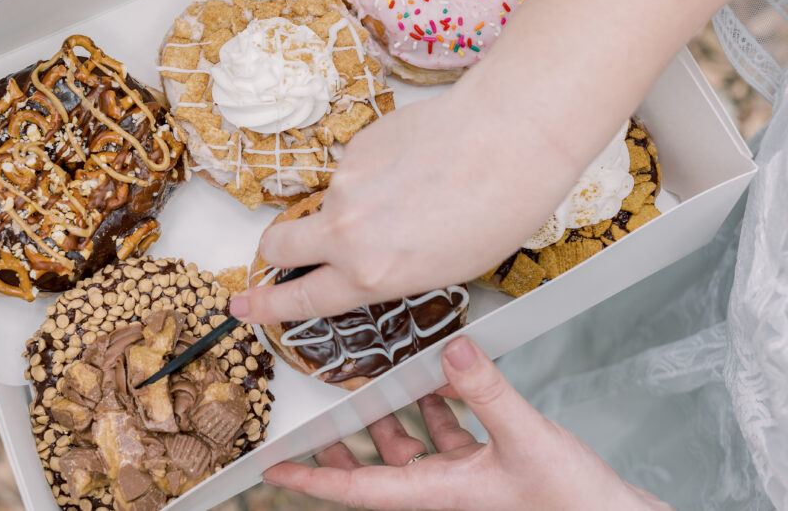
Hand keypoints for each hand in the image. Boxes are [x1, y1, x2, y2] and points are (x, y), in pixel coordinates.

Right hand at [229, 79, 586, 323]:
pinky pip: (353, 169)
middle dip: (275, 251)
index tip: (241, 307)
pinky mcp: (356, 145)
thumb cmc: (498, 208)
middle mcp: (346, 231)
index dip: (266, 305)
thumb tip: (370, 260)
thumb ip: (391, 271)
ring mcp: (345, 183)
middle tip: (282, 251)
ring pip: (329, 202)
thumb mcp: (446, 269)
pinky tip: (414, 167)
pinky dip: (373, 174)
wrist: (508, 136)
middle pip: (280, 244)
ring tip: (410, 195)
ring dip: (351, 206)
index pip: (301, 297)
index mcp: (370, 273)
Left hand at [264, 337, 672, 510]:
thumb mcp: (526, 440)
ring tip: (368, 377)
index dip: (312, 477)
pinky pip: (446, 430)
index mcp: (437, 492)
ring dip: (390, 411)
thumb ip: (487, 392)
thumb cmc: (572, 502)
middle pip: (374, 463)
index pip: (358, 487)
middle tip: (313, 410)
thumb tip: (450, 350)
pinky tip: (439, 377)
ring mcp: (464, 475)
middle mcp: (443, 486)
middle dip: (342, 438)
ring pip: (409, 442)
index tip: (274, 466)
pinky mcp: (488, 462)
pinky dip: (437, 405)